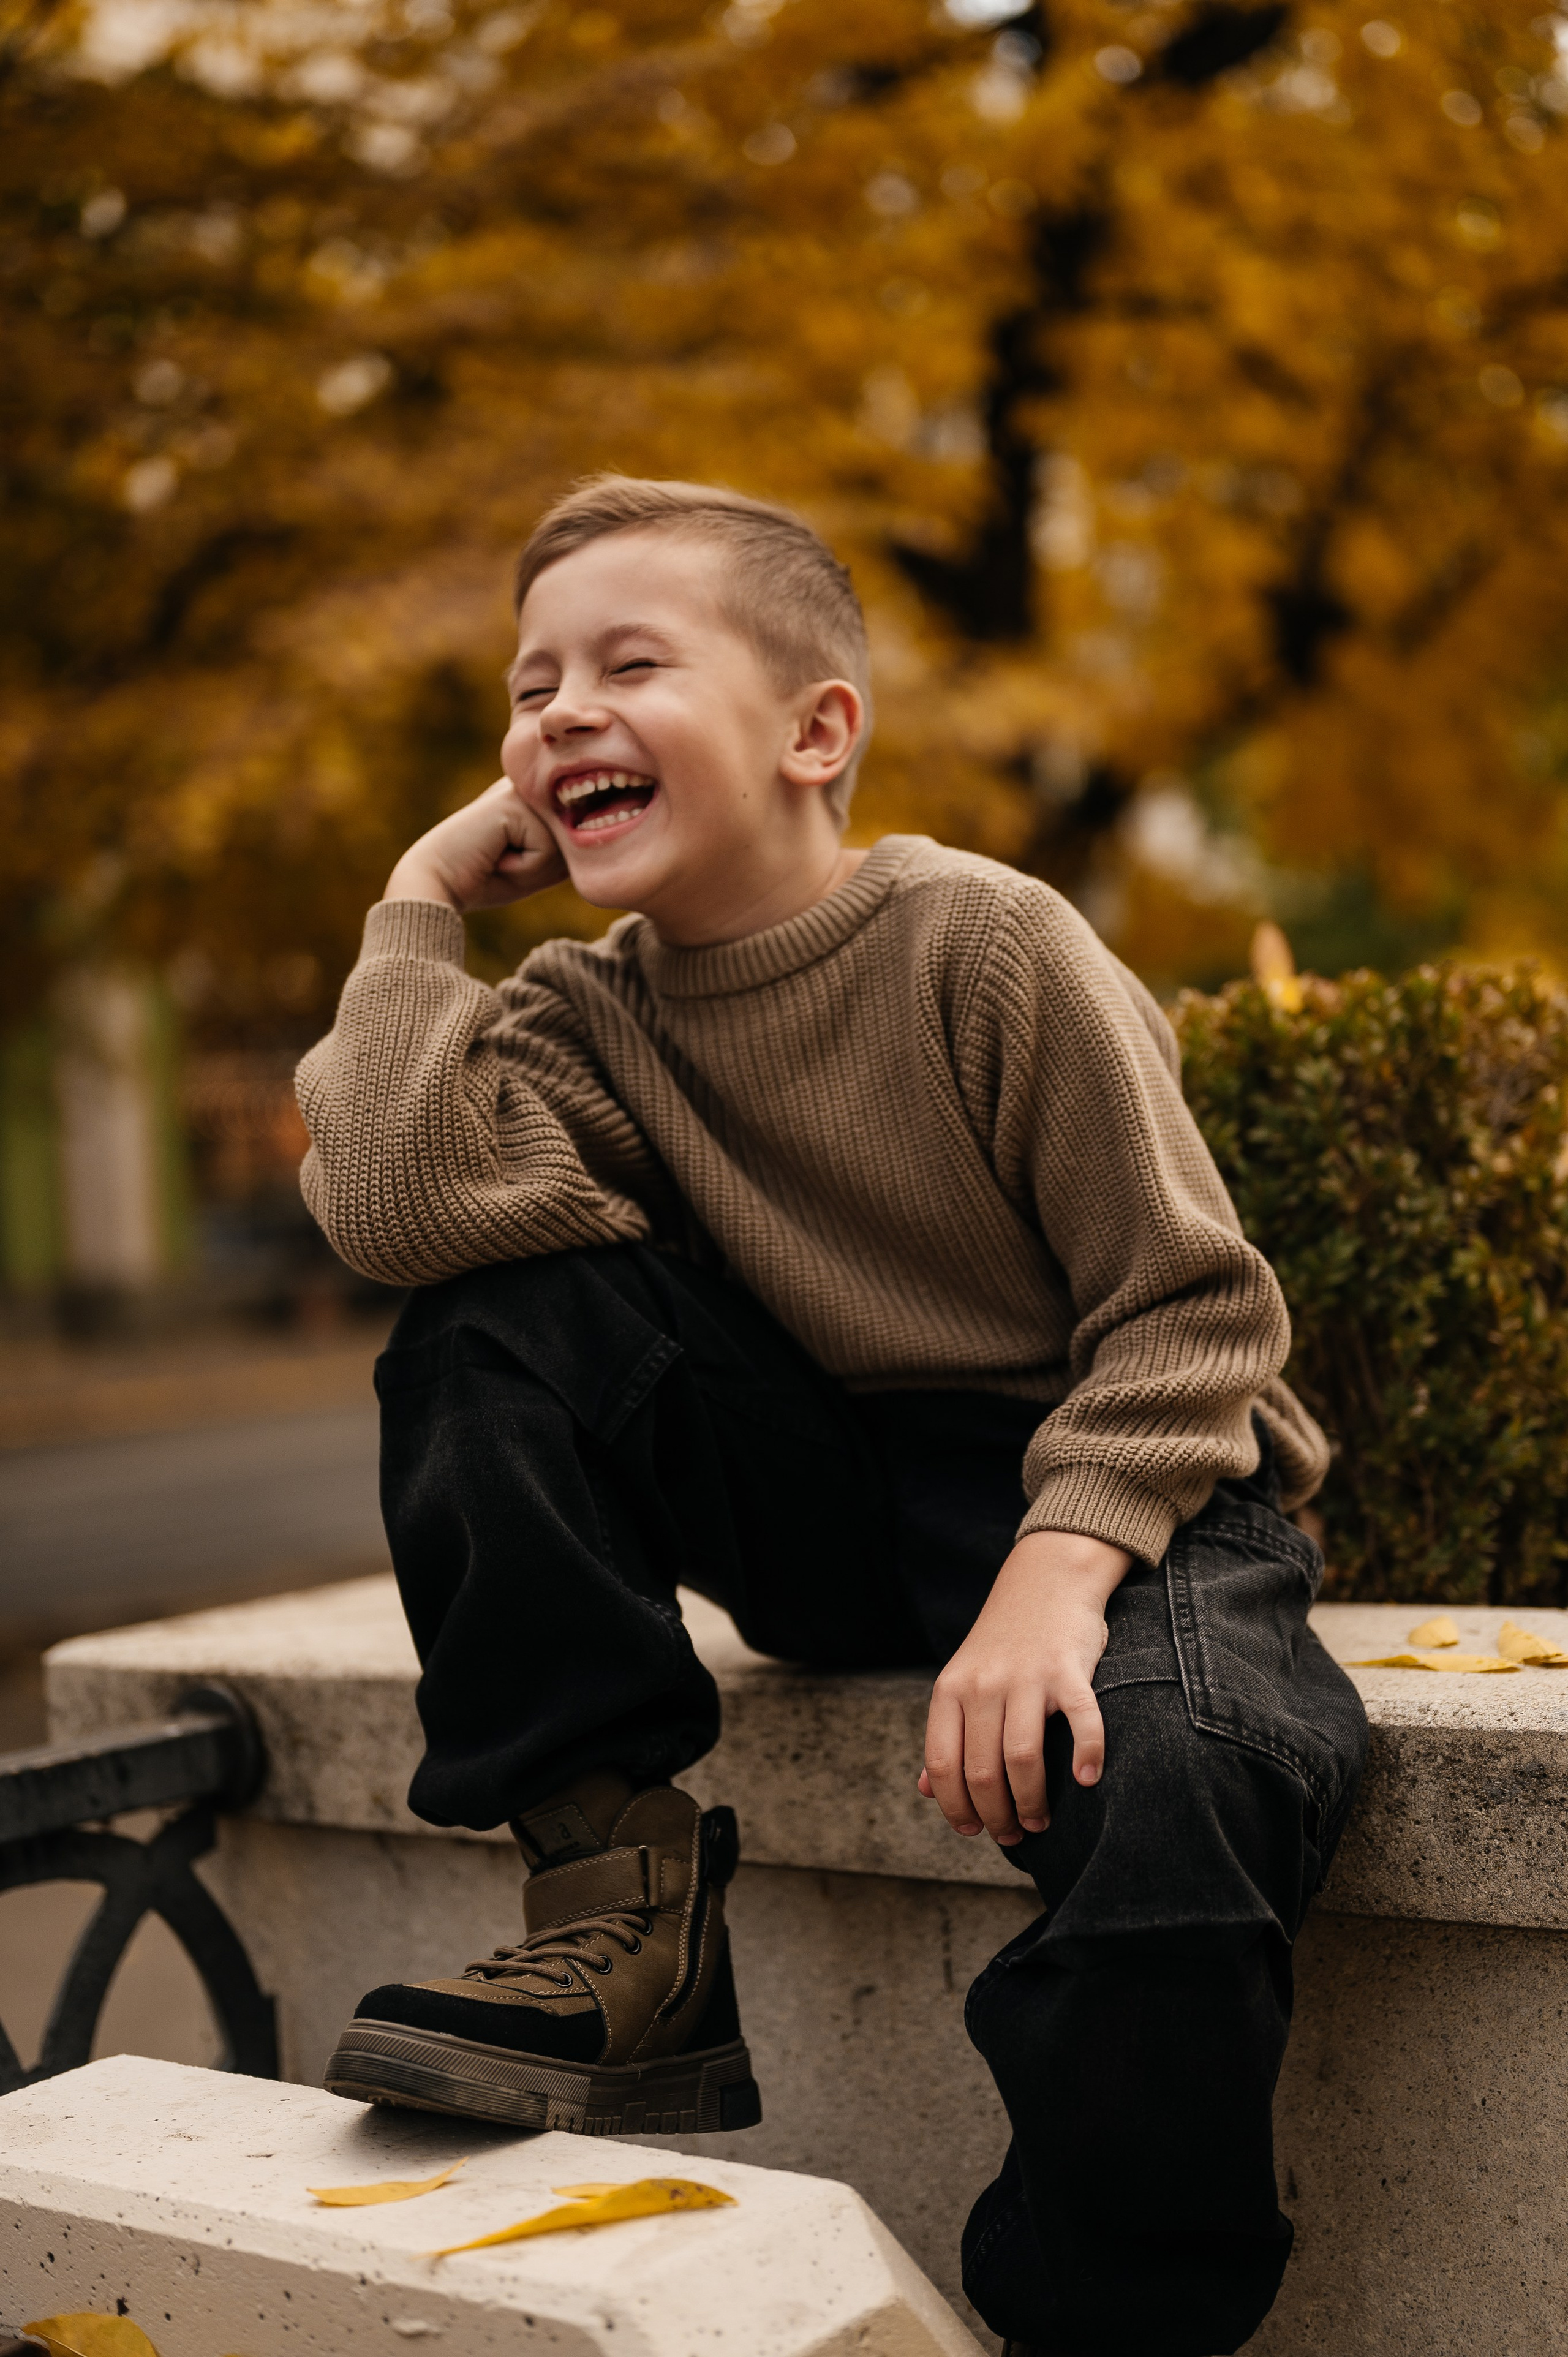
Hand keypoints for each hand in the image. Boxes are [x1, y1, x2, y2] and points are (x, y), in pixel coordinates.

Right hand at [384, 777, 566, 911]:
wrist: (439, 881)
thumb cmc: (487, 876)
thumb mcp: (540, 863)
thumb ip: (571, 846)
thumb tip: (597, 829)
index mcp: (539, 794)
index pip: (579, 836)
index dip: (551, 865)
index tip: (513, 860)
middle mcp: (533, 784)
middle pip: (576, 839)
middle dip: (545, 865)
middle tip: (504, 860)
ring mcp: (523, 788)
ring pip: (564, 846)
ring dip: (535, 866)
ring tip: (500, 856)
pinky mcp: (513, 802)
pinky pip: (546, 851)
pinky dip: (524, 866)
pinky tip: (495, 854)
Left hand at [918, 1530, 1131, 1845]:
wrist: (1045, 1580)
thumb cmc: (1004, 1643)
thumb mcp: (962, 1682)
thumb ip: (945, 1734)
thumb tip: (925, 1791)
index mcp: (950, 1690)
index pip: (943, 1766)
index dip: (955, 1808)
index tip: (972, 1832)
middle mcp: (983, 1684)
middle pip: (982, 1771)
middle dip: (997, 1817)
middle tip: (1014, 1835)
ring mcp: (1026, 1676)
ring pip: (1022, 1758)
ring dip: (1032, 1802)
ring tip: (1040, 1820)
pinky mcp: (1068, 1669)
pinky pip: (1080, 1721)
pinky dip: (1087, 1756)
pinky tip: (1087, 1780)